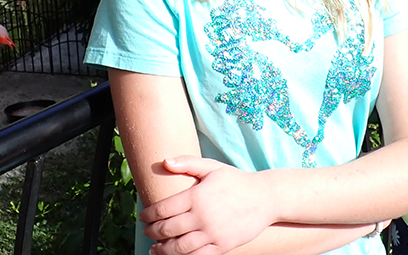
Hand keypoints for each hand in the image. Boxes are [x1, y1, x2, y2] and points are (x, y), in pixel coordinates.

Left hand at [139, 156, 275, 254]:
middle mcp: (202, 216)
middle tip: (146, 232)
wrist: (265, 197)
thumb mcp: (212, 167)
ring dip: (163, 250)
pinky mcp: (222, 246)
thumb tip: (164, 161)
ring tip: (155, 249)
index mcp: (196, 196)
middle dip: (152, 232)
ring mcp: (212, 233)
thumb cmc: (236, 180)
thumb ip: (187, 163)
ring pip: (179, 247)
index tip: (142, 217)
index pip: (163, 209)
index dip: (148, 215)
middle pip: (167, 229)